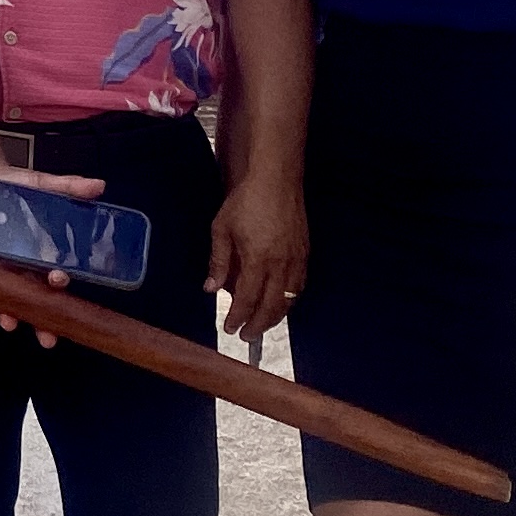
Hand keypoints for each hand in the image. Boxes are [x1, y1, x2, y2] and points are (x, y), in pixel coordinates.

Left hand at [0, 165, 107, 344]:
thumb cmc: (13, 186)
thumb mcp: (43, 185)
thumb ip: (70, 187)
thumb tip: (99, 186)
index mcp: (43, 250)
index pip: (58, 278)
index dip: (65, 293)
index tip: (77, 306)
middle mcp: (24, 263)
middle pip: (38, 296)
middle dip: (46, 318)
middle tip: (53, 334)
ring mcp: (2, 265)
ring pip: (15, 297)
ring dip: (23, 315)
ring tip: (31, 329)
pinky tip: (5, 317)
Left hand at [208, 169, 308, 349]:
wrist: (276, 179)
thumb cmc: (246, 201)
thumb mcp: (222, 230)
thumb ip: (218, 262)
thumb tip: (210, 288)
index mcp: (258, 260)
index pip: (247, 300)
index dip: (238, 318)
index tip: (230, 328)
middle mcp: (280, 265)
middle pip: (271, 307)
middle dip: (258, 325)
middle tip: (246, 336)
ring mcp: (296, 259)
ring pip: (289, 299)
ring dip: (275, 316)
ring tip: (262, 323)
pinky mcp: (305, 252)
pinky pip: (300, 286)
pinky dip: (290, 300)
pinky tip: (281, 302)